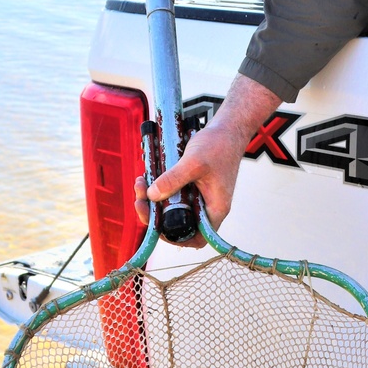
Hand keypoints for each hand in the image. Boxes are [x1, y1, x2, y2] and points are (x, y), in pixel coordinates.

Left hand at [135, 76, 281, 243]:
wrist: (227, 128)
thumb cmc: (219, 145)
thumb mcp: (193, 162)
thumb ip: (173, 179)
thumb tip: (152, 196)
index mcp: (214, 209)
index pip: (195, 238)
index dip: (174, 238)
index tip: (155, 227)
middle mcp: (207, 207)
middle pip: (178, 223)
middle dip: (156, 214)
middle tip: (140, 199)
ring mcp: (199, 196)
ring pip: (173, 207)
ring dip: (154, 199)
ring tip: (141, 183)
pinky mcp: (192, 185)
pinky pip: (173, 193)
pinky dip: (160, 187)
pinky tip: (149, 176)